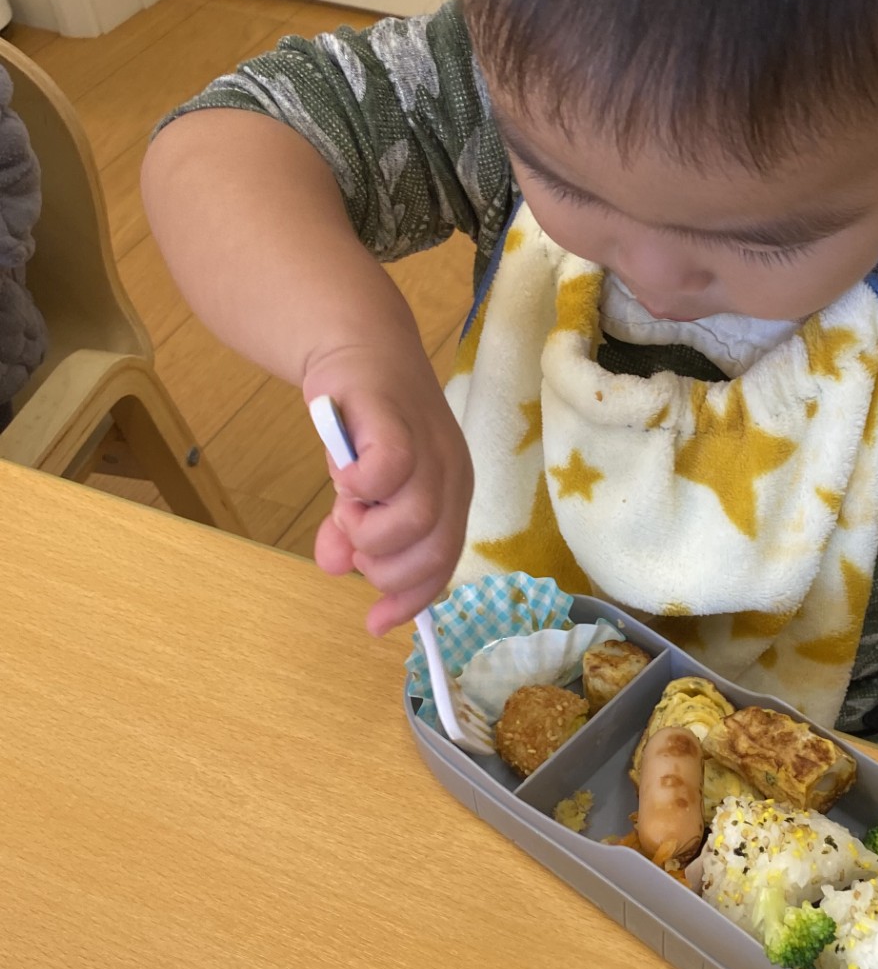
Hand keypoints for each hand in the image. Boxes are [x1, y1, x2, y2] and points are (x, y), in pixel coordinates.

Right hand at [303, 343, 473, 634]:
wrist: (358, 346)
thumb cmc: (366, 425)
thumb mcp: (360, 490)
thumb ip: (351, 531)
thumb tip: (333, 567)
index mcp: (453, 494)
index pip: (444, 563)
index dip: (413, 599)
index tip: (376, 623)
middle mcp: (452, 472)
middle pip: (435, 549)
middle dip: (386, 569)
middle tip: (353, 545)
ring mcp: (429, 445)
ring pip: (416, 518)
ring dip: (369, 532)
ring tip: (345, 509)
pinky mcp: (394, 418)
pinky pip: (390, 470)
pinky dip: (361, 487)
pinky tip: (343, 480)